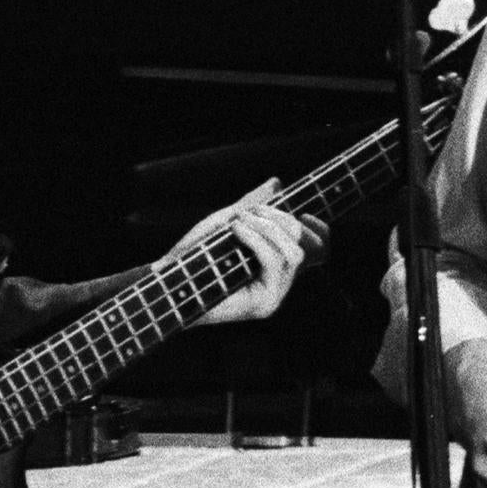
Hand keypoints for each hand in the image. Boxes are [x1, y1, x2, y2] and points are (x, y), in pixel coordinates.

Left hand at [180, 183, 323, 327]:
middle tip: (248, 213)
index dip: (319, 229)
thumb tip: (276, 183)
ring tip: (239, 221)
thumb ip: (252, 206)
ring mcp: (275, 296)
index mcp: (277, 266)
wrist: (167, 281)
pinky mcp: (265, 304)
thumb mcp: (225, 222)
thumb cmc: (191, 255)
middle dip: (280, 220)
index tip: (303, 212)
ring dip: (267, 229)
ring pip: (293, 253)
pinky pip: (275, 263)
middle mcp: (281, 283)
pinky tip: (236, 230)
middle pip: (305, 246)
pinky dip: (257, 239)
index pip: (319, 250)